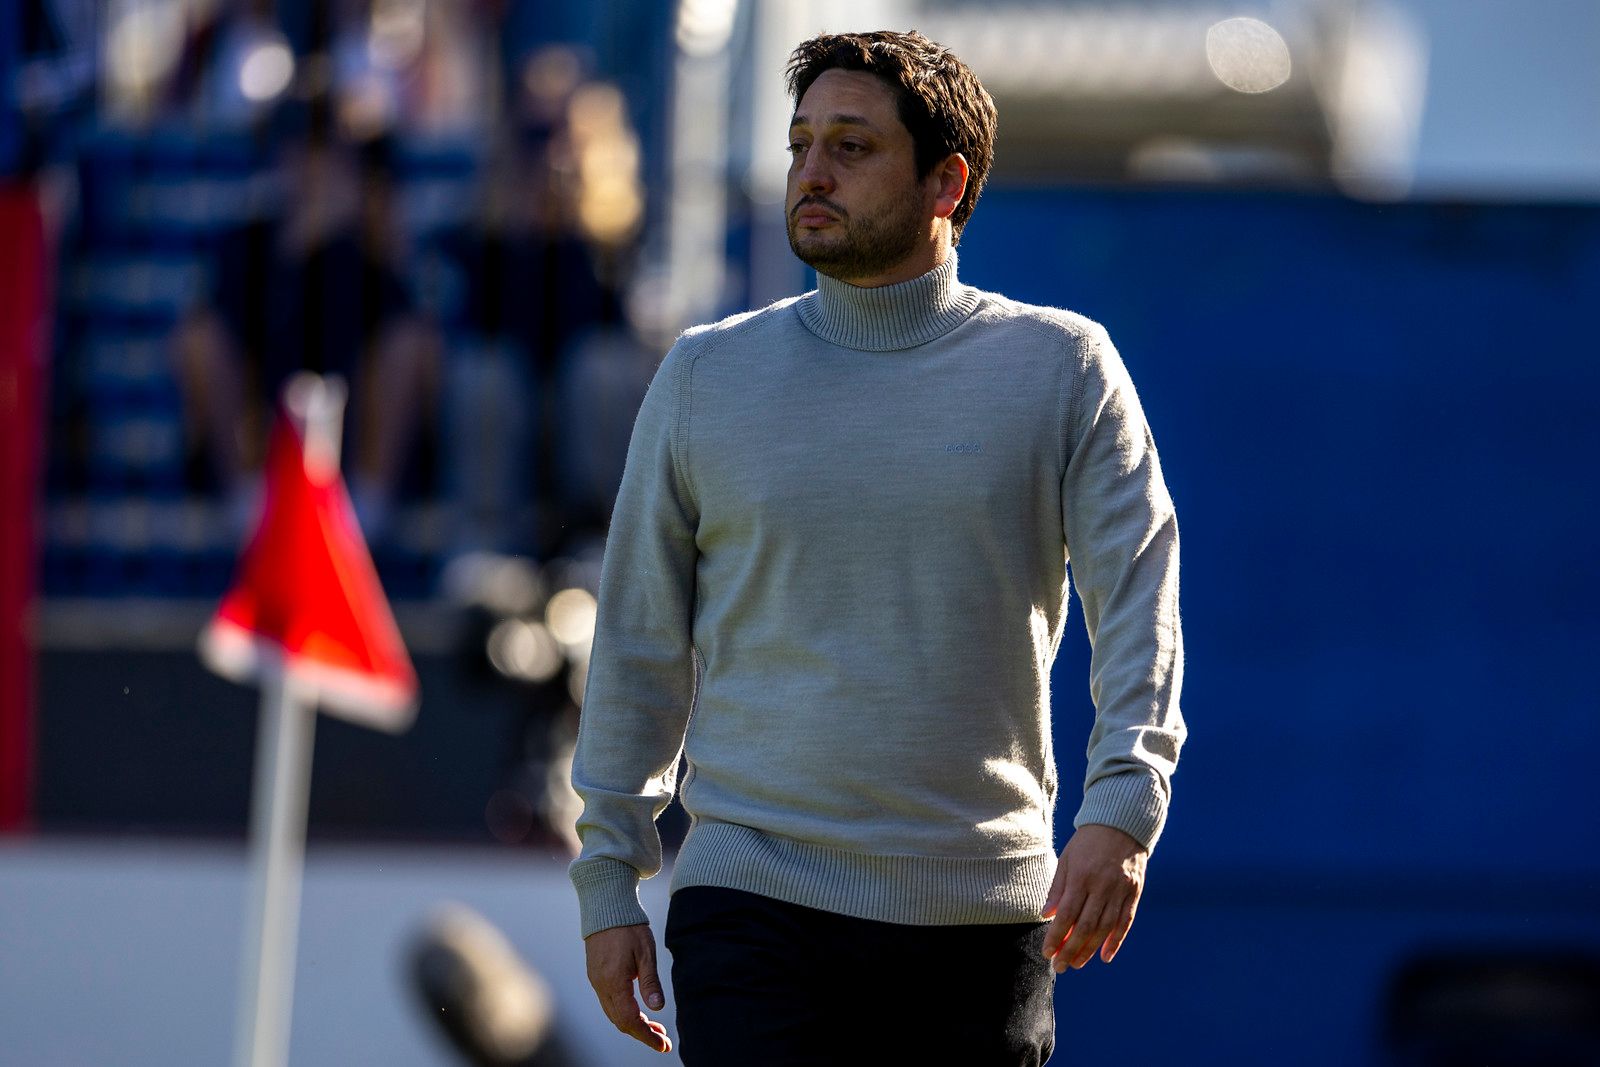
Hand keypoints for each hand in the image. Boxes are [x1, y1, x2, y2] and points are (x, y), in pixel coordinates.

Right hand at [584, 923, 671, 1052]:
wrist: (606, 908)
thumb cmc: (628, 927)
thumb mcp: (646, 953)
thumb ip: (650, 982)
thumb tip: (657, 1008)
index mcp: (614, 981)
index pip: (629, 1019)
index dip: (646, 1035)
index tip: (662, 1044)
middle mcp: (601, 985)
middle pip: (620, 1021)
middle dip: (642, 1034)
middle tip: (663, 1039)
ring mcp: (596, 981)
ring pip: (614, 1014)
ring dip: (633, 1024)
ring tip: (655, 1028)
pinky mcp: (596, 976)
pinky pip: (609, 1004)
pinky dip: (625, 1013)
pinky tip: (639, 1011)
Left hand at [1040, 824, 1147, 971]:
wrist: (1121, 823)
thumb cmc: (1088, 842)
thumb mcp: (1067, 859)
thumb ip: (1058, 889)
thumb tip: (1047, 915)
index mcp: (1082, 876)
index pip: (1067, 914)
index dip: (1056, 936)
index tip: (1047, 953)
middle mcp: (1102, 885)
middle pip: (1085, 926)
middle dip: (1070, 949)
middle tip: (1060, 967)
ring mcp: (1121, 890)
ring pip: (1105, 928)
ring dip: (1090, 950)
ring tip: (1076, 964)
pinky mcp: (1134, 893)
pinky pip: (1125, 922)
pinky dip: (1116, 941)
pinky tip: (1105, 956)